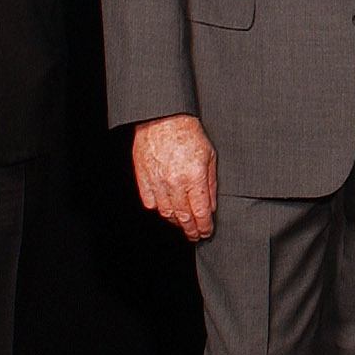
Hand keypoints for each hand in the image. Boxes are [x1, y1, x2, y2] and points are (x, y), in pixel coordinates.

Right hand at [131, 113, 216, 240]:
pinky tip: (167, 209)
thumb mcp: (209, 155)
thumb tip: (210, 206)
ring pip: (166, 213)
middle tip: (196, 235)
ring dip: (176, 222)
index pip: (201, 212)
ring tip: (183, 224)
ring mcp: (158, 182)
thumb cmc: (188, 133)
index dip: (204, 227)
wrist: (162, 119)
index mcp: (194, 176)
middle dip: (191, 230)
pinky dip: (159, 209)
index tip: (207, 232)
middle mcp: (175, 182)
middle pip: (183, 217)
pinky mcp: (144, 180)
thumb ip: (211, 183)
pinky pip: (151, 203)